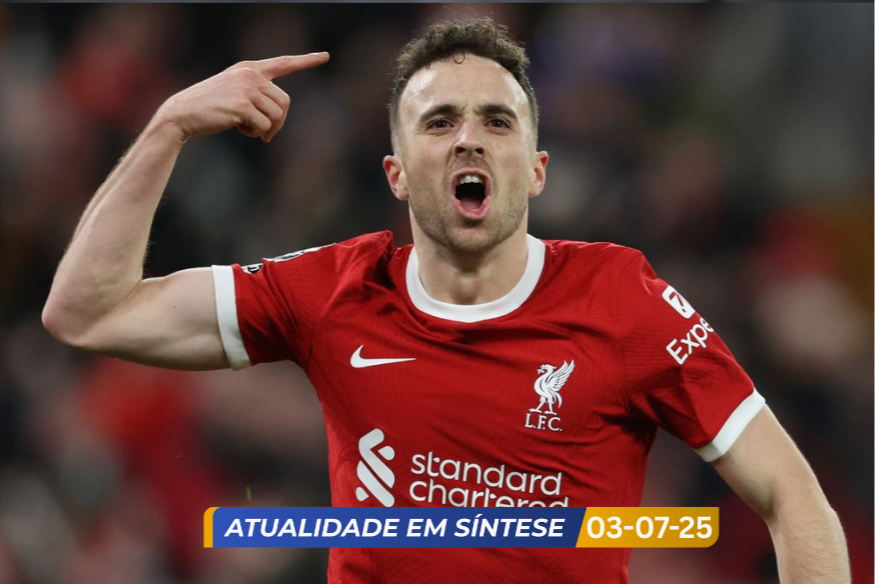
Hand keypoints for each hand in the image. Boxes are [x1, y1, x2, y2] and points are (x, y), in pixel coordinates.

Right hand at [155, 53, 329, 142]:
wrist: (182, 114)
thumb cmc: (209, 107)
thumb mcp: (234, 92)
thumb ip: (257, 95)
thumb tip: (278, 116)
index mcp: (249, 68)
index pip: (283, 63)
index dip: (306, 60)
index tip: (325, 56)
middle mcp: (250, 75)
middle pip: (284, 102)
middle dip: (278, 122)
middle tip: (266, 135)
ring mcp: (247, 89)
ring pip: (276, 116)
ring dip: (265, 129)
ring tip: (245, 127)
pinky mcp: (242, 105)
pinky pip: (263, 126)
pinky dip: (254, 133)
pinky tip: (237, 128)